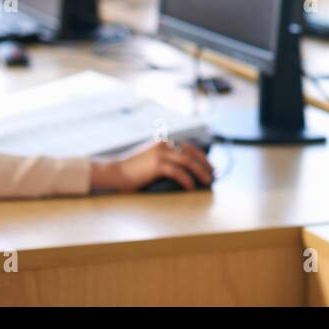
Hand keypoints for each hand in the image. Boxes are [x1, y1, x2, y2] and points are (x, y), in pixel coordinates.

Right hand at [90, 140, 213, 192]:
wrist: (114, 171)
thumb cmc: (132, 169)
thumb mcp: (150, 158)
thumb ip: (165, 159)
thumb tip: (184, 170)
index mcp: (163, 142)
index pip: (188, 147)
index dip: (201, 156)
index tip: (209, 165)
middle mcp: (164, 145)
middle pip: (191, 153)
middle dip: (205, 164)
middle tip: (213, 174)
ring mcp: (160, 154)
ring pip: (188, 161)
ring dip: (200, 172)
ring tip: (207, 181)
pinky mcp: (156, 165)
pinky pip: (178, 172)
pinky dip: (187, 179)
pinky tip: (191, 187)